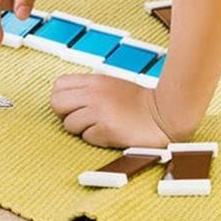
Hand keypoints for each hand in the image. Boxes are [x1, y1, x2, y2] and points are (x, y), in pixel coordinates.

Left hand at [50, 73, 169, 148]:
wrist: (165, 114)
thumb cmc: (138, 102)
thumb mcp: (110, 84)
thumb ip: (89, 88)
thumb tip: (67, 97)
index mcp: (94, 81)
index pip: (58, 85)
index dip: (61, 98)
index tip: (72, 106)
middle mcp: (93, 94)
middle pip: (56, 103)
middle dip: (64, 114)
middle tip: (79, 119)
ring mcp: (99, 112)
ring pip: (69, 124)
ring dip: (81, 129)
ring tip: (99, 127)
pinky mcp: (107, 129)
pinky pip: (86, 137)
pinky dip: (96, 138)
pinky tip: (110, 134)